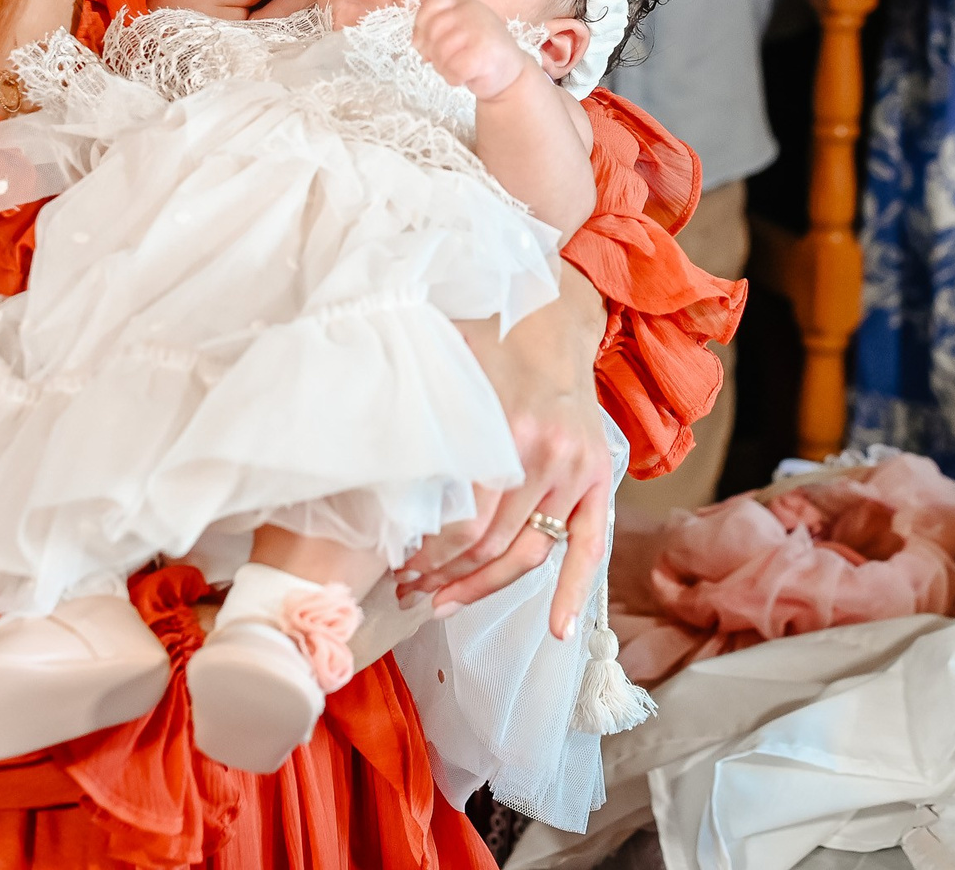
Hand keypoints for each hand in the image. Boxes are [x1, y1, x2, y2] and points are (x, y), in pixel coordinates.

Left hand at [400, 266, 611, 635]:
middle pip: (491, 547)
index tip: (397, 565)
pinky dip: (572, 592)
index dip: (428, 556)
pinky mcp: (597, 482)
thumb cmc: (491, 343)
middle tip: (408, 590)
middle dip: (444, 576)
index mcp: (508, 433)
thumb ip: (415, 404)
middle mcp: (547, 458)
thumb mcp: (447, 362)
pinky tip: (557, 631)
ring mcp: (576, 474)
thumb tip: (357, 435)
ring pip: (527, 555)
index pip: (464, 524)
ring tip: (443, 603)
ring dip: (483, 588)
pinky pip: (587, 548)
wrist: (555, 324)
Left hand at [412, 0, 526, 99]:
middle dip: (431, 52)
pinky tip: (465, 78)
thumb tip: (416, 43)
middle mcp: (472, 11)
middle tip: (443, 62)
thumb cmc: (479, 53)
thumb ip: (436, 30)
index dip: (420, 25)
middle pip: (433, 30)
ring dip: (443, 68)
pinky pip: (454, 68)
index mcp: (464, 4)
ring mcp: (480, 30)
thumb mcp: (458, 32)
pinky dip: (454, 78)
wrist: (512, 74)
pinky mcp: (485, 52)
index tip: (421, 43)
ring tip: (457, 70)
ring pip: (441, 51)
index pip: (431, 4)